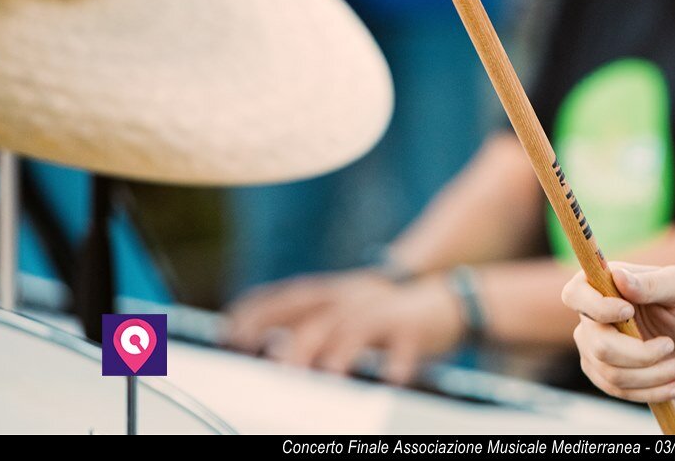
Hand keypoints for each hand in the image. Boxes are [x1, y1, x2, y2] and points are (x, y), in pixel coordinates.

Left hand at [220, 268, 465, 384]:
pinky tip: (390, 379)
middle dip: (296, 342)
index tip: (231, 337)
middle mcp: (350, 299)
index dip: (256, 315)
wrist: (443, 297)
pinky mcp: (411, 327)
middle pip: (318, 318)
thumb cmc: (381, 315)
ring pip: (356, 329)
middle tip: (279, 370)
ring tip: (329, 374)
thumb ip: (310, 323)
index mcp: (328, 294)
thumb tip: (267, 350)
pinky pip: (404, 345)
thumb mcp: (342, 310)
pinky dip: (397, 363)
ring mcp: (381, 311)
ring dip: (341, 351)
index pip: (284, 299)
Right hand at [561, 261, 674, 403]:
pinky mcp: (601, 372)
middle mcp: (591, 316)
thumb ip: (651, 282)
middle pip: (598, 344)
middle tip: (671, 345)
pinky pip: (619, 390)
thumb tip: (618, 277)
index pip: (575, 294)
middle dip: (640, 354)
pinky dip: (651, 391)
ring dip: (653, 375)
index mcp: (603, 283)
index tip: (628, 311)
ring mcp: (592, 346)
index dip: (597, 307)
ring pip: (611, 373)